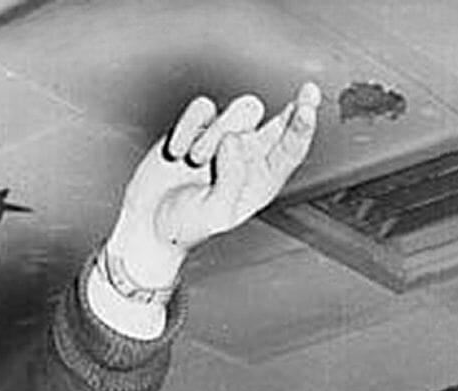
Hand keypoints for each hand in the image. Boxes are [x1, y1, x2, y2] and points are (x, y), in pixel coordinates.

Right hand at [109, 82, 321, 288]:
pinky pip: (203, 108)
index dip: (303, 126)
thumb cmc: (185, 225)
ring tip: (195, 162)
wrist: (147, 220)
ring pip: (239, 111)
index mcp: (262, 182)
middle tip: (305, 98)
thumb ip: (231, 179)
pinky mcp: (199, 124)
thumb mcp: (214, 214)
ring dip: (216, 134)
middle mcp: (250, 156)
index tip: (310, 103)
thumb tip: (234, 139)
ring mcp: (225, 136)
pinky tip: (176, 153)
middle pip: (278, 123)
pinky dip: (187, 128)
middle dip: (291, 112)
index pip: (291, 150)